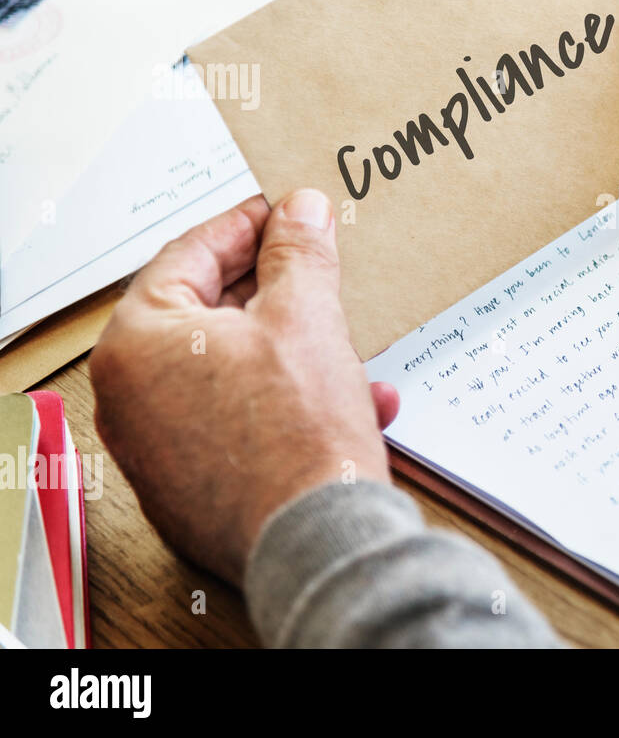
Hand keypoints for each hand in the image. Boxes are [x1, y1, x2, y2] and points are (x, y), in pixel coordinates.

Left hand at [90, 191, 399, 584]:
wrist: (317, 543)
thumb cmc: (297, 439)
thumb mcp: (307, 316)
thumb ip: (298, 252)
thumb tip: (299, 210)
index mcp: (135, 342)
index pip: (190, 252)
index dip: (252, 224)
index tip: (289, 212)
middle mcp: (131, 396)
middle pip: (209, 312)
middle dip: (281, 291)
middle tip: (322, 268)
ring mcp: (158, 445)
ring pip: (233, 368)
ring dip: (298, 349)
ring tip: (352, 345)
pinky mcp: (192, 483)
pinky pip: (241, 417)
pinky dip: (291, 401)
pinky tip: (353, 400)